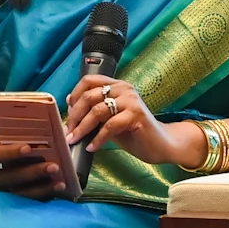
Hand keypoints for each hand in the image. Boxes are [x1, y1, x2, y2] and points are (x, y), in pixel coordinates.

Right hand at [0, 123, 66, 199]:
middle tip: (54, 166)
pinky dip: (43, 196)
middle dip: (33, 172)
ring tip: (60, 183)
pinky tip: (56, 190)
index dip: (10, 153)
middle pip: (11, 178)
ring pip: (20, 194)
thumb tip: (20, 128)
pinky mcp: (7, 203)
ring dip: (42, 188)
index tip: (28, 148)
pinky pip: (26, 201)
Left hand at [64, 75, 198, 167]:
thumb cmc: (133, 132)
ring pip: (97, 111)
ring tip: (75, 140)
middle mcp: (124, 89)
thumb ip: (93, 110)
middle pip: (89, 96)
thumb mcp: (109, 119)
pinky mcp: (136, 115)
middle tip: (68, 131)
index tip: (68, 113)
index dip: (74, 96)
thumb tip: (69, 104)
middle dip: (74, 116)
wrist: (160, 144)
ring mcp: (131, 101)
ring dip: (82, 128)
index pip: (88, 81)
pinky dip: (98, 139)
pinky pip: (110, 126)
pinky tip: (92, 147)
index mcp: (116, 85)